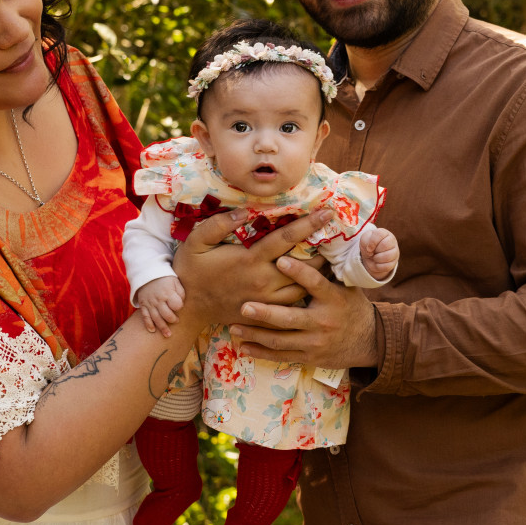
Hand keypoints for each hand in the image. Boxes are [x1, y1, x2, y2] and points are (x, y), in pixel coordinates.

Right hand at [134, 277, 185, 337]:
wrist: (147, 273)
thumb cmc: (164, 278)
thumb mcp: (175, 281)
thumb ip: (181, 292)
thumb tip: (183, 304)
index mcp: (168, 293)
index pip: (176, 305)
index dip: (179, 307)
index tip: (179, 308)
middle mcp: (159, 299)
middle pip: (166, 314)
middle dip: (172, 320)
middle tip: (176, 321)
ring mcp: (150, 303)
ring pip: (156, 318)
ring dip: (162, 327)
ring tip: (168, 335)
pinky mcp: (143, 305)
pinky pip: (145, 316)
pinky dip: (148, 324)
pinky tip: (152, 330)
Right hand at [171, 209, 321, 325]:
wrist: (188, 308)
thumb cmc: (192, 271)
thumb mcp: (197, 242)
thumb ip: (219, 224)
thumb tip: (245, 210)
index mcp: (250, 260)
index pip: (286, 239)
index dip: (309, 224)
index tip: (328, 212)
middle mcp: (263, 282)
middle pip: (304, 265)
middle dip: (323, 250)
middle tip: (338, 236)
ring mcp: (266, 301)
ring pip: (303, 288)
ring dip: (318, 273)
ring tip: (330, 259)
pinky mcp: (265, 314)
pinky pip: (293, 305)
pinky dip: (306, 293)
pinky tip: (314, 284)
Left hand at [231, 255, 379, 371]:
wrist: (369, 342)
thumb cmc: (351, 306)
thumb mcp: (347, 286)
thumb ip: (329, 269)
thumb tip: (315, 238)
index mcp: (333, 299)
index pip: (315, 283)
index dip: (298, 271)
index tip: (280, 259)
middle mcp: (324, 321)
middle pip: (291, 317)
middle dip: (266, 314)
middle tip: (244, 306)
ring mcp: (315, 342)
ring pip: (280, 340)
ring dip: (255, 334)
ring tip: (234, 326)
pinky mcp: (309, 357)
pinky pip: (281, 356)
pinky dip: (261, 352)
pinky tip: (243, 346)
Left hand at [361, 226, 399, 281]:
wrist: (371, 256)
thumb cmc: (368, 245)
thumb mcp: (364, 240)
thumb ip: (365, 241)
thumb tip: (370, 251)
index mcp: (385, 233)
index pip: (380, 234)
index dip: (372, 242)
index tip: (368, 247)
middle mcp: (392, 241)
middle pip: (385, 245)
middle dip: (375, 250)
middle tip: (372, 252)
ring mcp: (395, 252)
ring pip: (387, 256)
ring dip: (376, 258)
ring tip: (374, 257)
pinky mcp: (394, 263)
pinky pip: (386, 266)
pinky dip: (378, 266)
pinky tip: (377, 263)